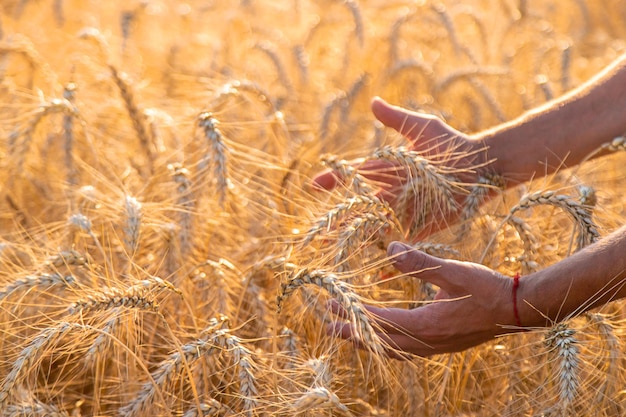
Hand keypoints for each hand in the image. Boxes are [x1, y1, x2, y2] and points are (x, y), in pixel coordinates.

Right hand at [313, 97, 488, 237]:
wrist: (482, 165)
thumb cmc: (452, 144)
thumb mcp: (423, 128)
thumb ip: (397, 119)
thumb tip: (373, 101)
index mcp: (389, 169)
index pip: (355, 175)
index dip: (335, 180)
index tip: (314, 185)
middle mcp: (394, 191)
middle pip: (360, 205)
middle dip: (340, 215)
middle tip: (320, 229)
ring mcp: (407, 210)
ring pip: (376, 224)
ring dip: (357, 235)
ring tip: (337, 247)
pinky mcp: (424, 225)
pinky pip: (404, 239)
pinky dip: (391, 250)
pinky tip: (375, 263)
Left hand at [329, 241, 516, 355]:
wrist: (518, 310)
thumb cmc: (487, 288)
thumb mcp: (452, 271)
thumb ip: (419, 262)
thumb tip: (390, 247)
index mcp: (425, 324)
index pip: (379, 321)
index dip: (354, 313)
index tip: (332, 306)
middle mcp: (427, 342)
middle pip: (380, 342)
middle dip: (353, 333)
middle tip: (330, 324)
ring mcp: (436, 347)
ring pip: (393, 350)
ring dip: (369, 341)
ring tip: (351, 333)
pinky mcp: (444, 346)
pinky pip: (407, 350)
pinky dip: (389, 344)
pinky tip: (388, 335)